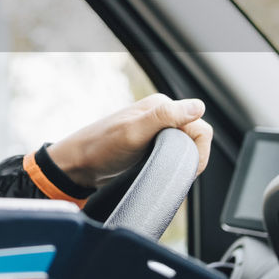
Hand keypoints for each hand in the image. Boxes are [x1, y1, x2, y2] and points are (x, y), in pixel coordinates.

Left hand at [46, 94, 211, 187]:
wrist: (78, 165)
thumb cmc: (101, 148)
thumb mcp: (134, 132)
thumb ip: (165, 117)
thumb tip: (198, 106)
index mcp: (161, 106)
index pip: (200, 126)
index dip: (199, 150)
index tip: (186, 168)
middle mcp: (160, 116)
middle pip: (195, 137)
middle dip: (190, 157)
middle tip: (173, 172)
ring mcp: (155, 131)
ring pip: (185, 147)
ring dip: (181, 162)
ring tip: (163, 172)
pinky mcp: (150, 145)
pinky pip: (173, 154)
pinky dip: (172, 165)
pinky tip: (160, 172)